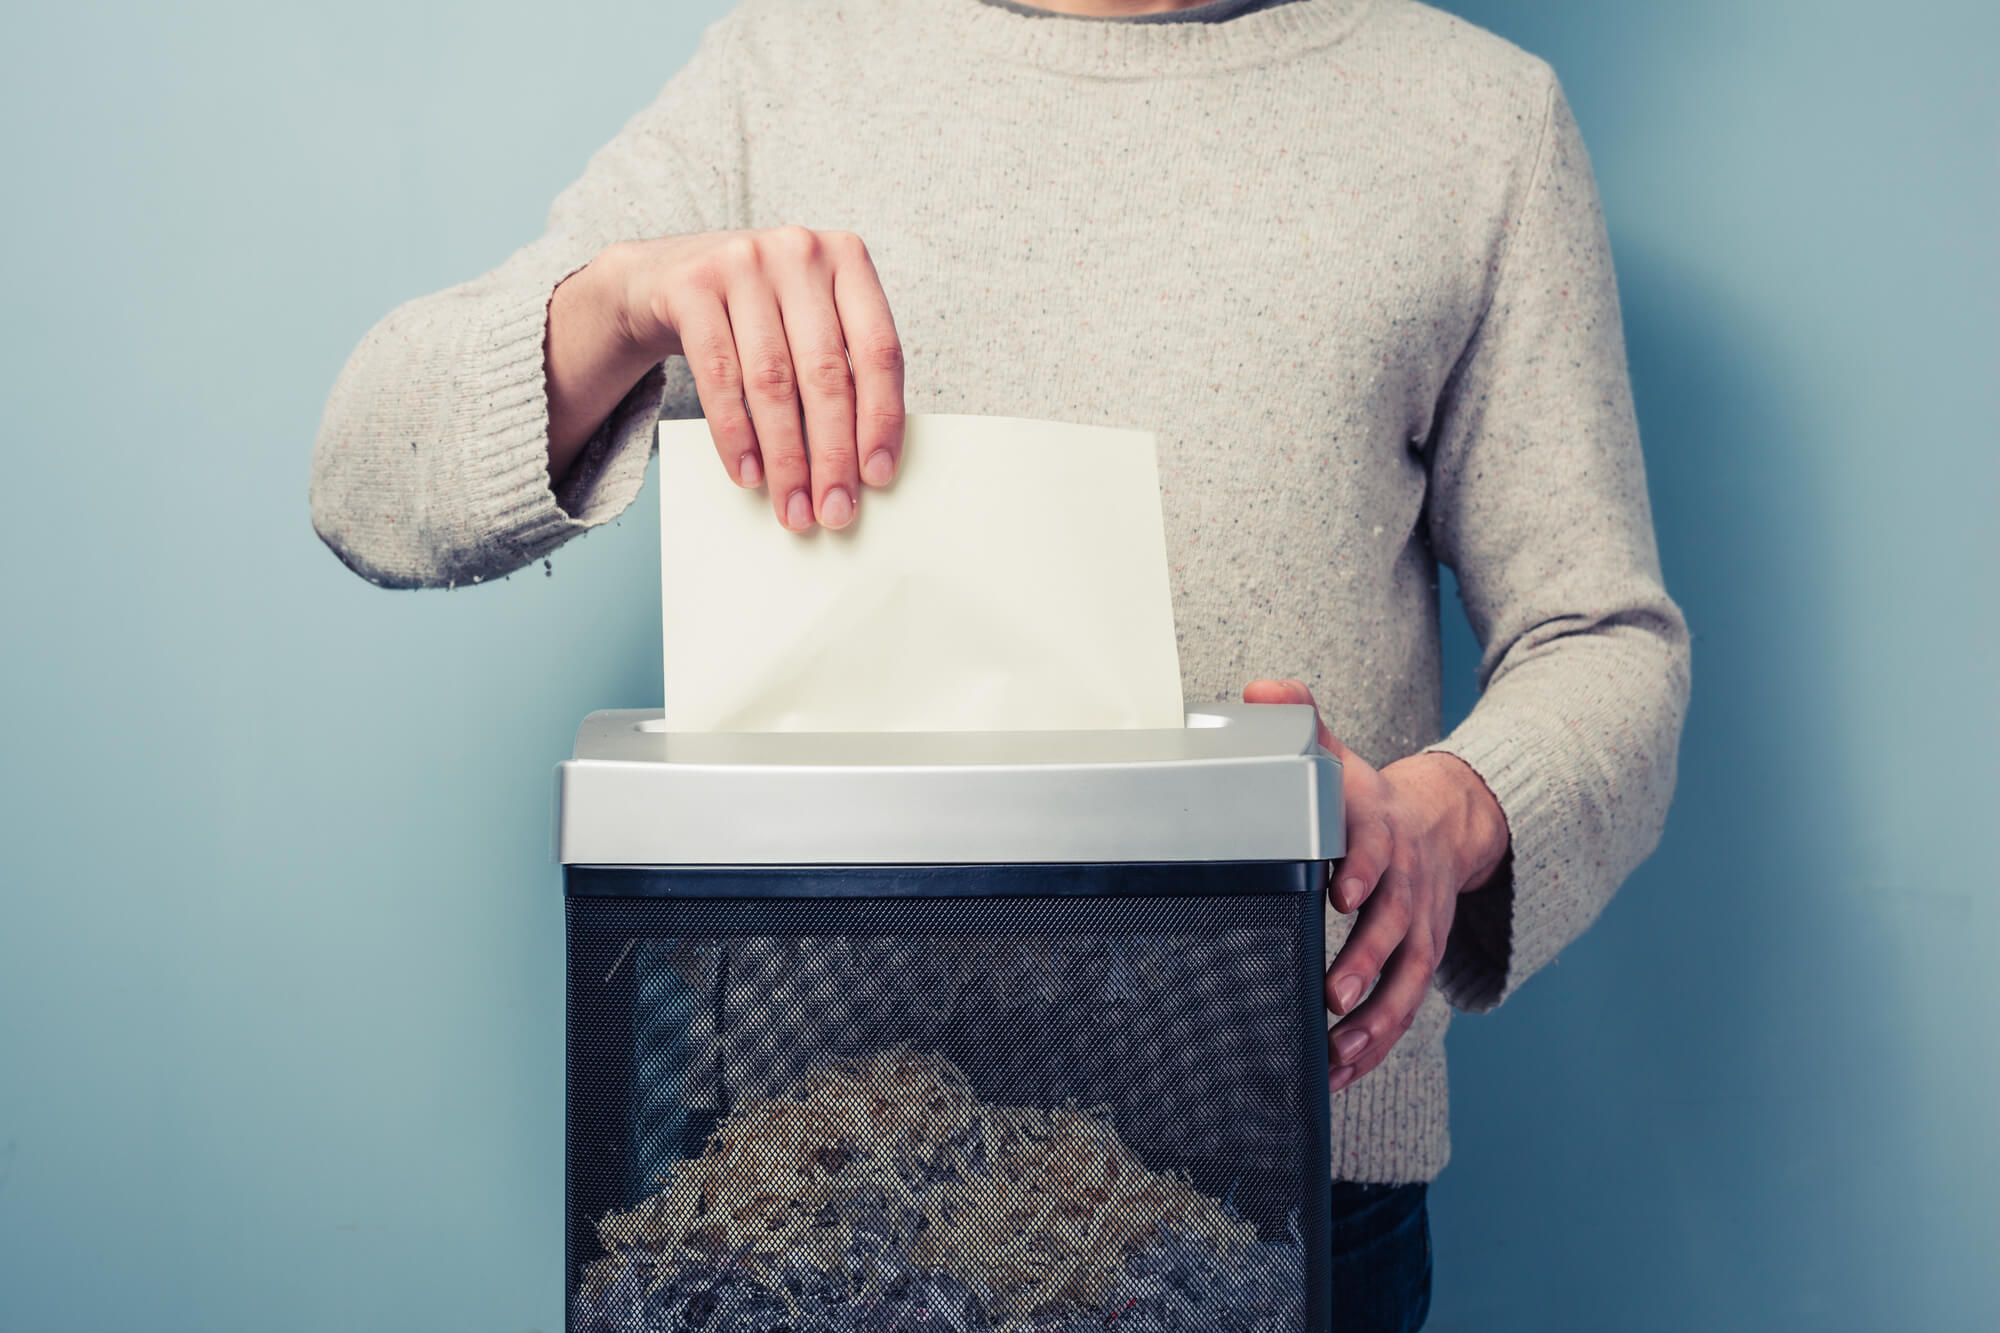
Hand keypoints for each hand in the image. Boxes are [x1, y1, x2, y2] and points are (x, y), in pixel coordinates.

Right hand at [556, 227, 905, 531]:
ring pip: (772, 382)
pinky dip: (735, 434)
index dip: (882, 420)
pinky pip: (718, 376)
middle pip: (825, 373)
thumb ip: (840, 368)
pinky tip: (748, 474)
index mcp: (848, 258)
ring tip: (792, 507)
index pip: (878, 350)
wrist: (666, 276)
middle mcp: (798, 252)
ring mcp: (742, 262)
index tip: (878, 477)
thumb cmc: (759, 313)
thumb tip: (863, 466)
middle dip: (832, 454)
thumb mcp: (809, 319)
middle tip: (833, 512)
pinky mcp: (691, 286)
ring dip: (785, 458)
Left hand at [1242, 679, 1509, 1093]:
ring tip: (1339, 1054)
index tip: (1341, 891)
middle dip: (1367, 963)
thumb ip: (1302, 725)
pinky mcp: (1415, 967)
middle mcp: (1406, 888)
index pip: (1375, 850)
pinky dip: (1373, 1048)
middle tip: (1335, 992)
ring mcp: (1416, 932)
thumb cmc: (1372, 801)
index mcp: (1382, 835)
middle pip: (1393, 929)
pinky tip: (1338, 1076)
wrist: (1445, 825)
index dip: (1360, 868)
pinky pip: (1399, 1014)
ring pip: (1405, 984)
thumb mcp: (1341, 757)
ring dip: (1374, 1023)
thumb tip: (1260, 691)